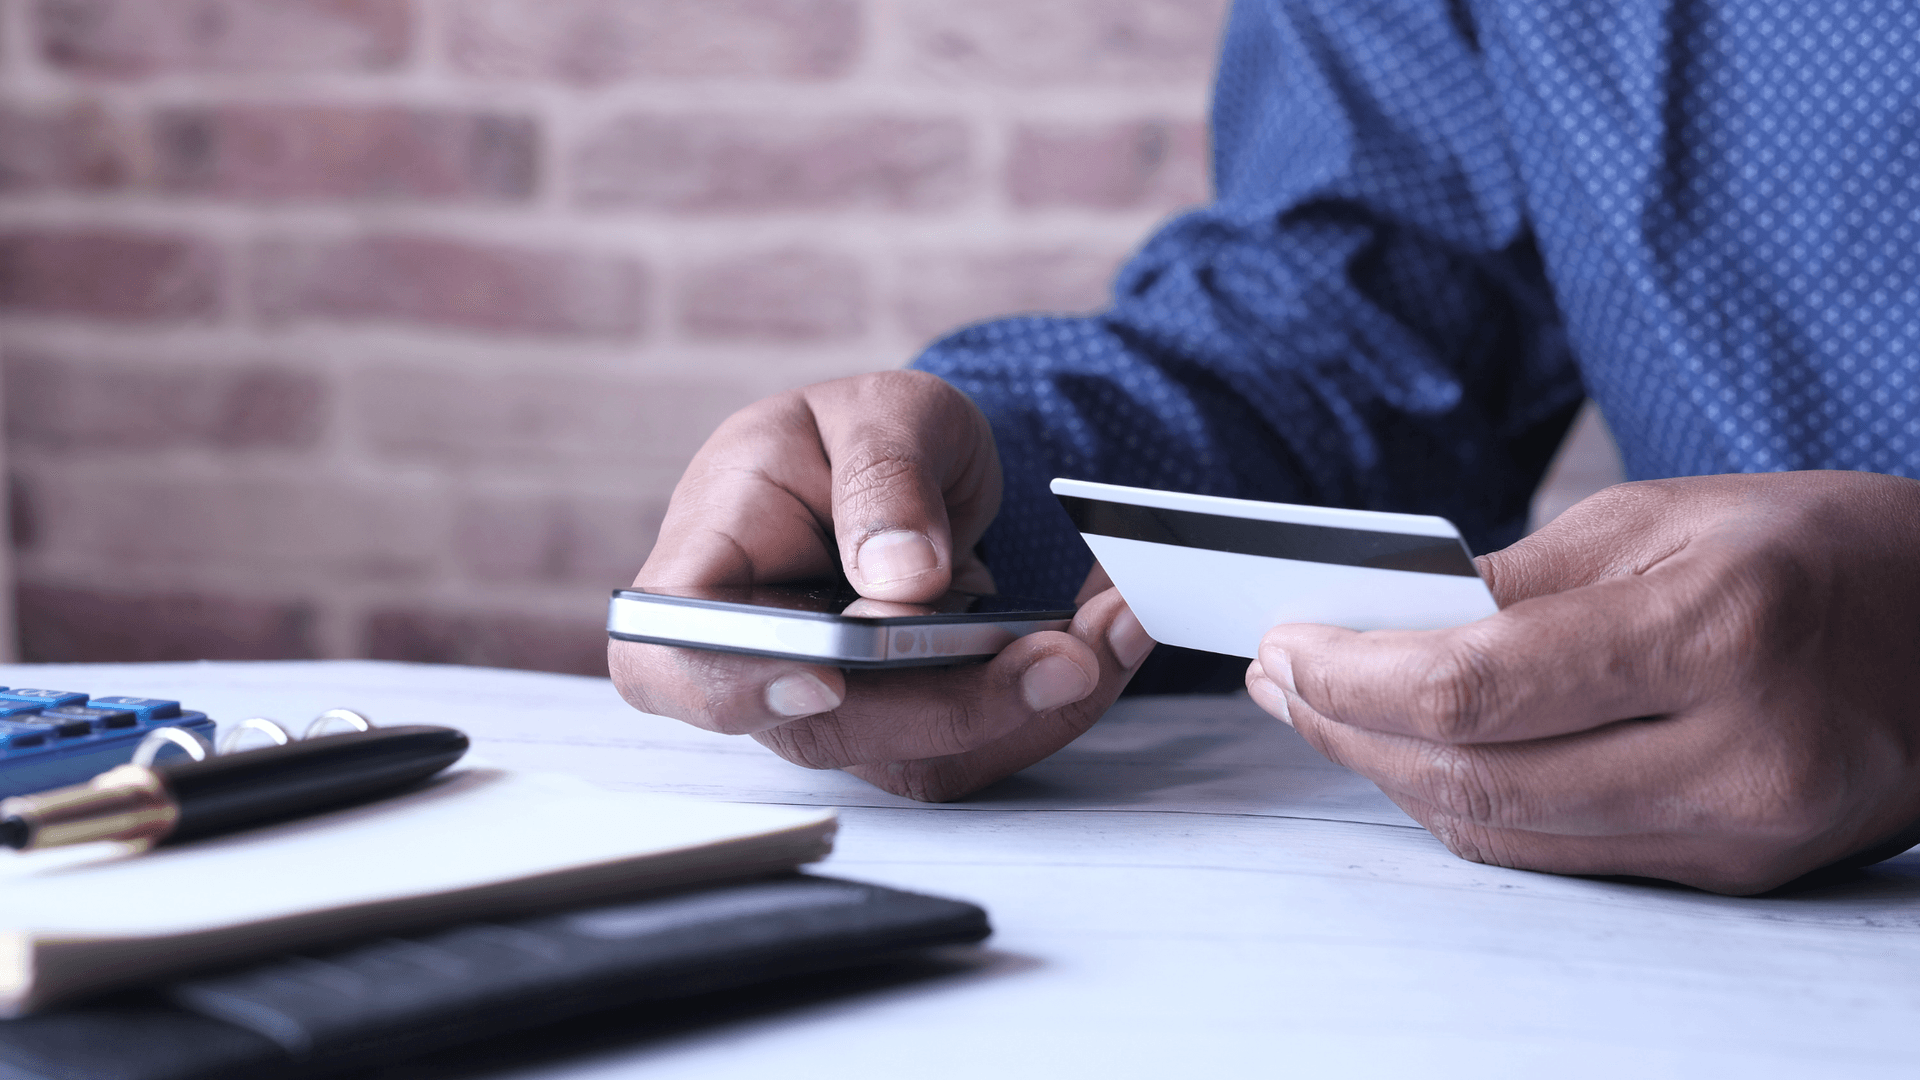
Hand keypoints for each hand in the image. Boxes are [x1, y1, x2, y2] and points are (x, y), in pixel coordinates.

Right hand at [609, 371, 1155, 799]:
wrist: (909, 467)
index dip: (729, 685)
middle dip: (955, 704)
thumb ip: (885, 480)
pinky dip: (1059, 698)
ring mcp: (837, 707)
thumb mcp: (880, 413)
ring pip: (919, 757)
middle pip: (825, 729)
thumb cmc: (858, 433)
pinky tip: (1112, 633)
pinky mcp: (912, 727)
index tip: (825, 675)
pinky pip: (982, 744)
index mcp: (709, 566)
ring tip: (1115, 628)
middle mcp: (762, 659)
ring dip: (1031, 708)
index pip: (670, 657)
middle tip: (1065, 652)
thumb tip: (901, 580)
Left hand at [1247, 471, 1919, 893]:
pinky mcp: (1734, 874)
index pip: (1475, 685)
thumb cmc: (1814, 548)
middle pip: (1474, 777)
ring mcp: (1738, 831)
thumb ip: (1513, 577)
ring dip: (1391, 774)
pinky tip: (1417, 753)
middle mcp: (1733, 752)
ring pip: (1504, 833)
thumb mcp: (1663, 516)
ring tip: (1326, 710)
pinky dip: (1469, 806)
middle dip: (1348, 729)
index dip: (1352, 674)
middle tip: (1282, 679)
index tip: (1283, 643)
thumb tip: (1375, 618)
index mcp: (1716, 629)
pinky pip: (1557, 856)